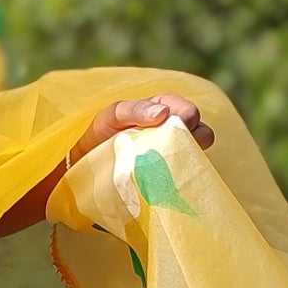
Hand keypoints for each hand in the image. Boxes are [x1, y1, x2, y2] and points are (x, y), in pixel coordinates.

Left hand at [69, 93, 214, 167]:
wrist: (86, 167)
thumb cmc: (101, 135)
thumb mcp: (113, 115)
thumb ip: (135, 110)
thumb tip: (163, 113)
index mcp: (163, 112)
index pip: (187, 110)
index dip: (188, 115)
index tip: (183, 122)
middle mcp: (173, 133)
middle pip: (200, 131)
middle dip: (196, 135)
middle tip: (180, 143)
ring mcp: (172, 156)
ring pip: (197, 154)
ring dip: (192, 156)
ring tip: (177, 161)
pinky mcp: (169, 177)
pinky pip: (186, 175)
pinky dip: (184, 174)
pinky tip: (173, 177)